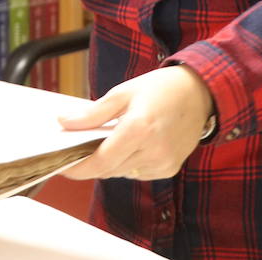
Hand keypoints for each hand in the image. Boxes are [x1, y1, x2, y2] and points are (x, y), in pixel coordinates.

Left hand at [58, 65, 213, 180]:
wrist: (200, 93)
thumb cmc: (161, 88)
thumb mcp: (123, 93)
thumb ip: (93, 113)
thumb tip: (65, 123)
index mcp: (139, 128)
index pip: (100, 161)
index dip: (78, 168)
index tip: (61, 166)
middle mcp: (152, 150)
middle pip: (109, 169)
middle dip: (90, 162)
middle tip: (76, 149)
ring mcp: (163, 163)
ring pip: (122, 173)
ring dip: (109, 163)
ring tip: (105, 141)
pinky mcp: (169, 169)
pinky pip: (137, 173)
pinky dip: (126, 163)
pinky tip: (129, 146)